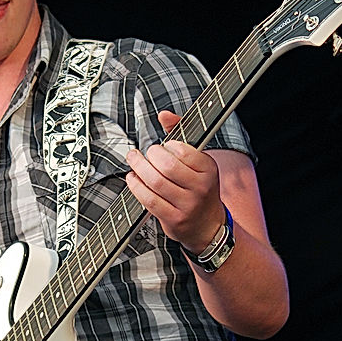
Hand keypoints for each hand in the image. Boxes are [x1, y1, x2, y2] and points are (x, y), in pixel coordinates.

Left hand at [125, 110, 226, 254]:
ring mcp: (187, 205)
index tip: (162, 147)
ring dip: (139, 169)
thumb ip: (181, 135)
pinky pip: (149, 200)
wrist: (207, 226)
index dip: (168, 146)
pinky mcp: (173, 219)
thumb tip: (163, 115)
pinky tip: (133, 179)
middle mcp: (200, 187)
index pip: (184, 151)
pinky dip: (136, 187)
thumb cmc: (198, 188)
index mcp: (208, 169)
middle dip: (150, 156)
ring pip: (155, 182)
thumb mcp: (198, 162)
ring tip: (134, 161)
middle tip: (144, 154)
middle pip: (167, 166)